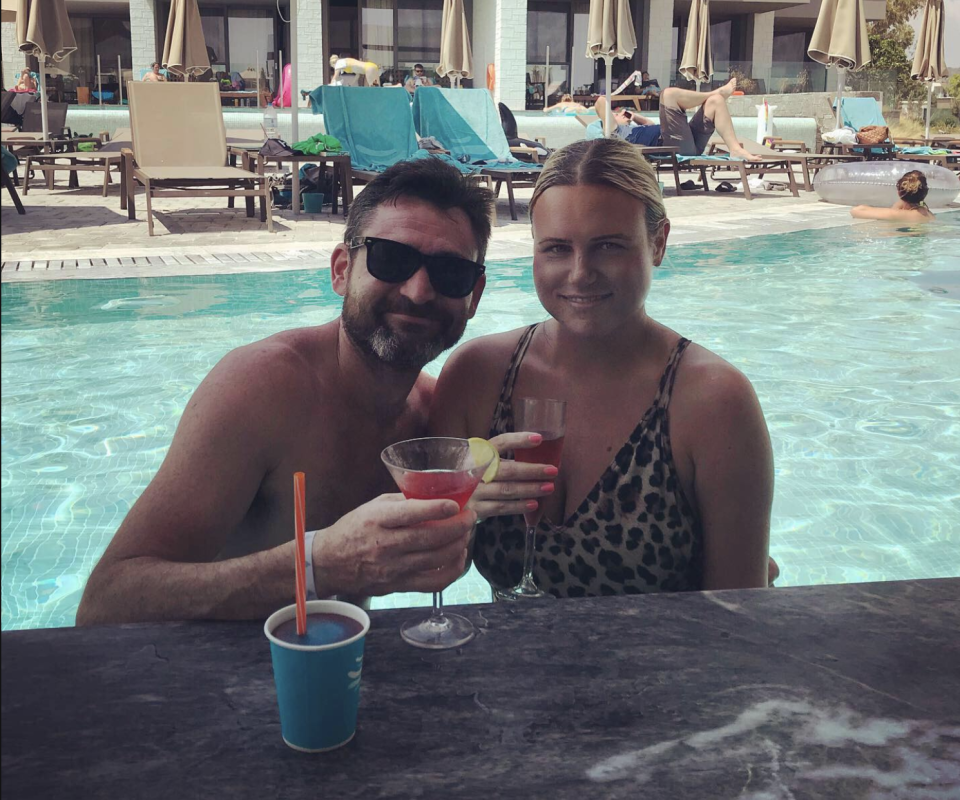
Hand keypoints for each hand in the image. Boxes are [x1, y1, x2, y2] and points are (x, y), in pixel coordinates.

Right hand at [313, 494, 475, 596]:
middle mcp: (386, 545)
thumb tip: (435, 496)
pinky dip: (452, 570)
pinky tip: (458, 556)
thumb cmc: (353, 529)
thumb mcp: (373, 506)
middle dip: (458, 526)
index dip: (437, 509)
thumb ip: (403, 502)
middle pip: (430, 538)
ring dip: (458, 544)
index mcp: (378, 520)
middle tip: (470, 516)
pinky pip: (433, 582)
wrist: (329, 562)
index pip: (411, 514)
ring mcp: (393, 569)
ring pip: (436, 559)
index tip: (456, 504)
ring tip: (465, 533)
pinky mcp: (399, 586)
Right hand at [468, 432, 556, 520]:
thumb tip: (539, 459)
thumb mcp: (482, 464)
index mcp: (478, 454)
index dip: (519, 440)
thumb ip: (502, 461)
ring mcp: (473, 491)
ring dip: (530, 489)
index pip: (500, 443)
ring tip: (548, 487)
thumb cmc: (474, 478)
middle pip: (507, 470)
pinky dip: (518, 506)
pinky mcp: (475, 509)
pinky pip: (501, 507)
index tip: (539, 439)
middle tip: (553, 470)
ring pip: (506, 490)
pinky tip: (533, 504)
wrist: (448, 500)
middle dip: (532, 470)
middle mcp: (474, 471)